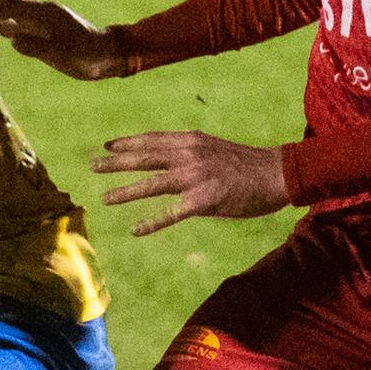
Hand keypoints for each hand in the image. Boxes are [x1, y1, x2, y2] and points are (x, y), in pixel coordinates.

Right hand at [0, 0, 128, 80]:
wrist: (110, 53)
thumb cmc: (89, 57)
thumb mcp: (62, 56)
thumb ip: (37, 46)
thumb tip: (14, 40)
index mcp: (46, 15)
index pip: (10, 9)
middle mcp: (44, 9)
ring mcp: (45, 13)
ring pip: (12, 1)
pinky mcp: (46, 21)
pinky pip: (19, 12)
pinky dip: (1, 13)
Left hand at [93, 131, 290, 235]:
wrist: (278, 173)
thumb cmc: (247, 164)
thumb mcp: (214, 148)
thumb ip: (189, 154)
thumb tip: (168, 162)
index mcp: (192, 141)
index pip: (153, 140)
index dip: (128, 143)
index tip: (106, 145)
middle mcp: (190, 155)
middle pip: (145, 157)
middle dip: (116, 162)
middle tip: (93, 165)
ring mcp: (197, 177)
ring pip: (153, 183)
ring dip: (126, 191)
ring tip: (105, 198)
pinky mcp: (205, 200)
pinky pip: (172, 213)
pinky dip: (152, 221)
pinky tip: (135, 229)